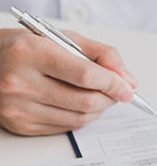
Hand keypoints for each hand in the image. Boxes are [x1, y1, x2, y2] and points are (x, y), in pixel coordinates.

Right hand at [0, 29, 137, 135]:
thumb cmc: (24, 48)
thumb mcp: (62, 38)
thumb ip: (101, 54)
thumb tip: (127, 79)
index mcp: (31, 53)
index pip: (85, 75)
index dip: (113, 83)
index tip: (128, 87)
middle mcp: (21, 83)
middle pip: (85, 100)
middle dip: (110, 97)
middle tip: (118, 91)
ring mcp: (19, 108)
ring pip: (79, 118)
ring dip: (100, 108)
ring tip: (100, 95)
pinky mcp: (21, 126)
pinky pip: (66, 127)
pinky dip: (82, 117)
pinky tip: (80, 103)